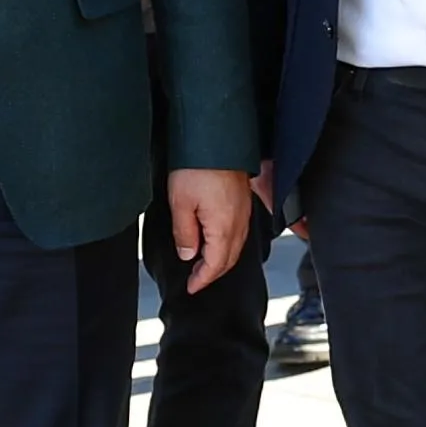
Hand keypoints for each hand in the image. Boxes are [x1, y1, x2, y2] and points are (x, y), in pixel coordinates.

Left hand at [167, 169, 254, 292]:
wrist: (215, 139)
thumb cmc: (198, 167)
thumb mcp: (180, 204)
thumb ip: (185, 233)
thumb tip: (188, 254)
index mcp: (224, 227)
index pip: (216, 264)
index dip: (203, 279)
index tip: (192, 288)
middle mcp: (239, 222)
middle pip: (230, 258)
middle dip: (213, 272)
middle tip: (197, 280)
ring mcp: (244, 211)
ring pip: (236, 246)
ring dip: (221, 259)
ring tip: (204, 264)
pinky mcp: (243, 201)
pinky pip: (239, 232)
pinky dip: (228, 244)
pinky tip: (217, 240)